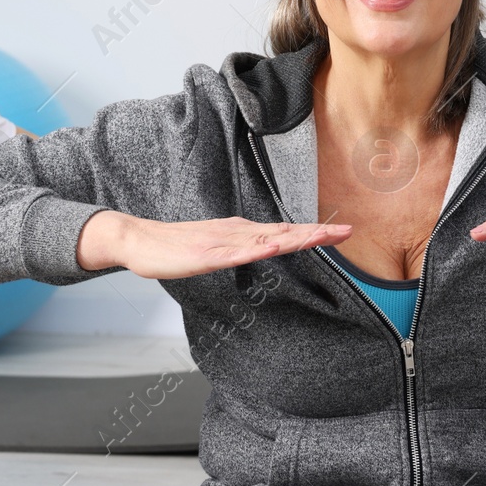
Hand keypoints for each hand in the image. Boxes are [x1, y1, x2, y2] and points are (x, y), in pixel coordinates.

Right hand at [77, 210, 351, 279]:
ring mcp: (221, 242)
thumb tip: (266, 245)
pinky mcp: (204, 255)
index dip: (313, 231)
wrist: (139, 240)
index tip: (342, 231)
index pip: (284, 232)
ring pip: (264, 240)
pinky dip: (255, 250)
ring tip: (320, 236)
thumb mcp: (216, 247)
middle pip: (282, 232)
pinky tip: (272, 248)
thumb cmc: (175, 245)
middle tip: (347, 230)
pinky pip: (234, 254)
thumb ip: (240, 246)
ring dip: (293, 237)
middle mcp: (236, 232)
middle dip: (315, 232)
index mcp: (241, 232)